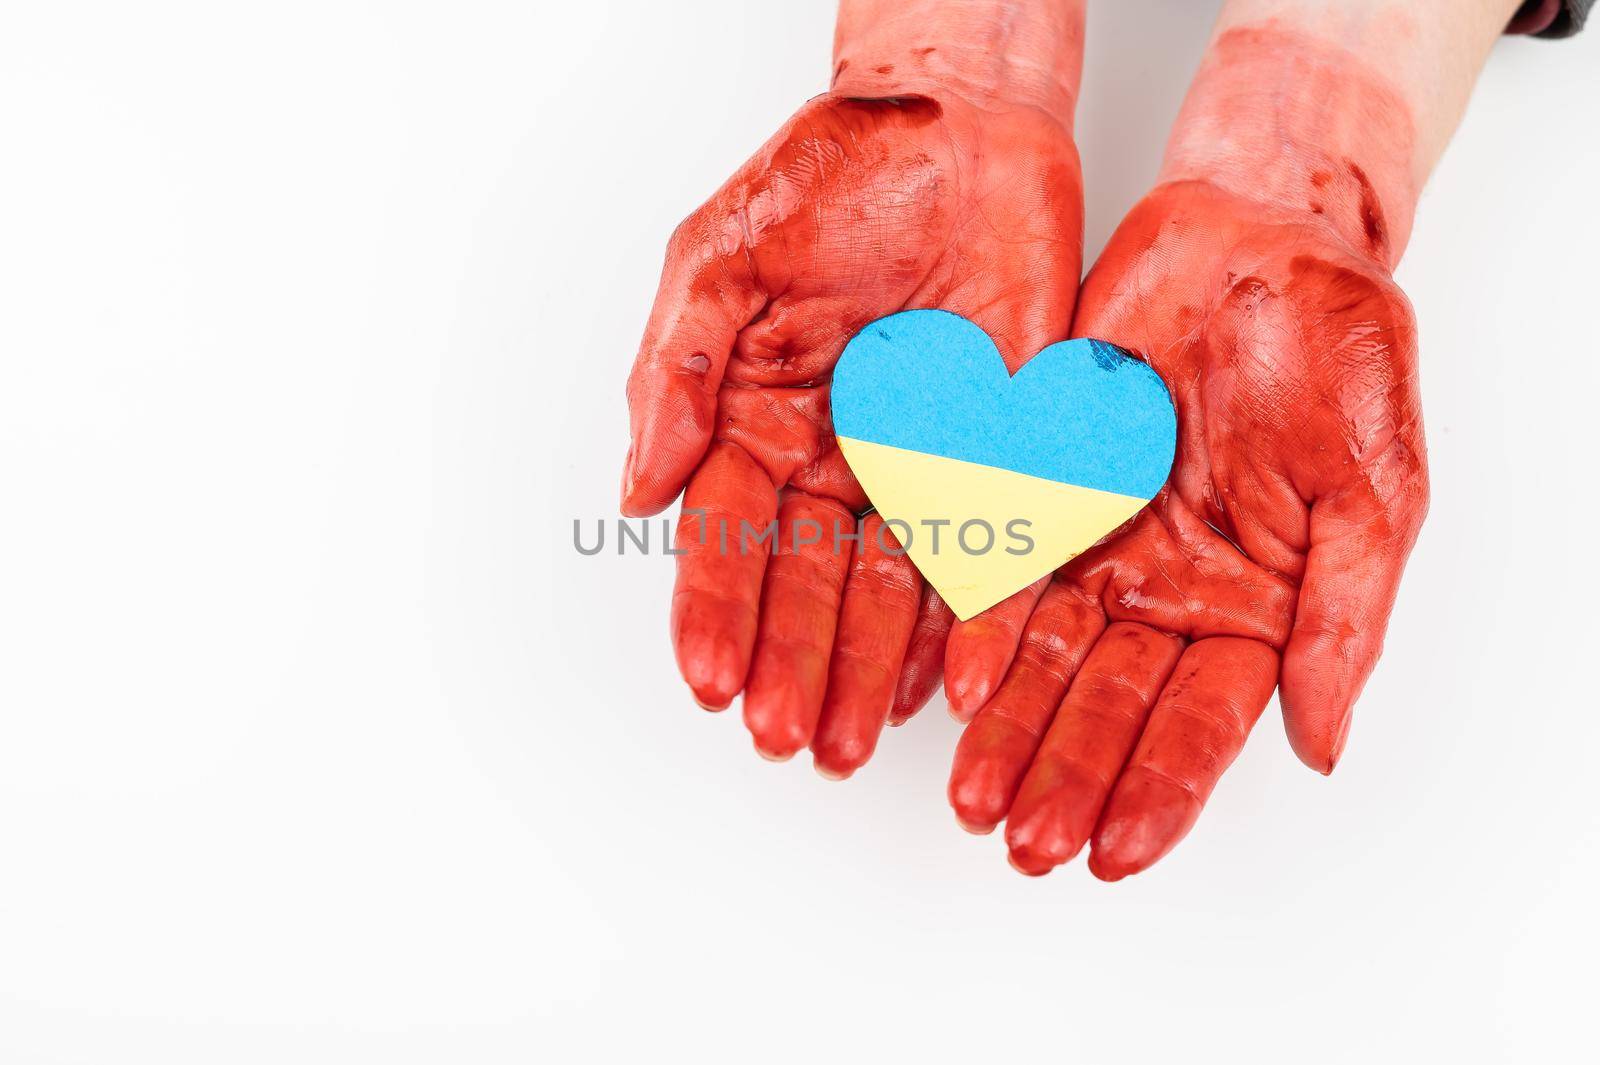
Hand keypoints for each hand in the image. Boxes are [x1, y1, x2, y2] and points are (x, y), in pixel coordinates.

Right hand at [623, 87, 1082, 771]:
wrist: (954, 127)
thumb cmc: (824, 183)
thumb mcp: (719, 264)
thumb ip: (678, 375)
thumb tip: (641, 489)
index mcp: (754, 427)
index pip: (727, 538)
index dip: (716, 611)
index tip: (711, 680)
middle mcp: (831, 464)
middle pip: (808, 584)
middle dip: (797, 662)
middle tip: (791, 737)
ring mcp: (917, 466)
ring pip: (892, 588)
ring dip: (871, 666)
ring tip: (854, 738)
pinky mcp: (1000, 456)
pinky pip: (990, 546)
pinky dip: (973, 614)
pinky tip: (951, 679)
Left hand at [944, 176, 1427, 876]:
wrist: (1261, 239)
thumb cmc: (1340, 357)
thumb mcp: (1371, 494)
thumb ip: (1343, 620)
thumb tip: (1321, 743)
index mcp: (1250, 608)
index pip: (1200, 722)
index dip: (1158, 789)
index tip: (1113, 850)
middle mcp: (1163, 592)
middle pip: (1106, 706)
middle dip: (1063, 775)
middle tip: (1022, 842)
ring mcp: (1096, 543)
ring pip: (1041, 656)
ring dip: (1007, 727)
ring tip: (973, 796)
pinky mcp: (1036, 483)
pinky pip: (998, 562)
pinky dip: (974, 620)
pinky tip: (949, 679)